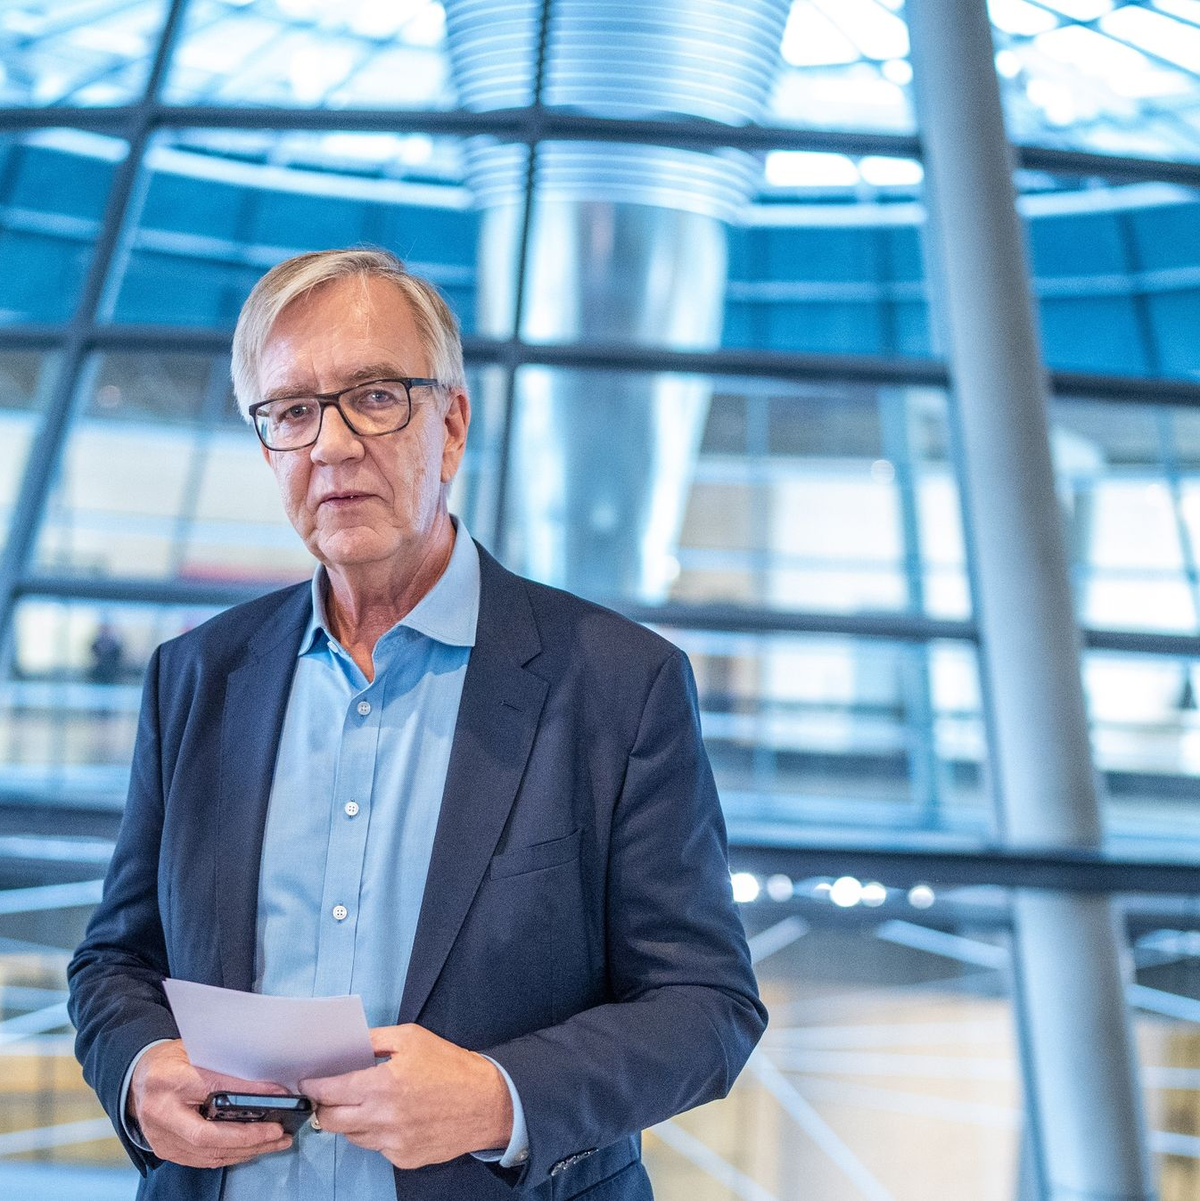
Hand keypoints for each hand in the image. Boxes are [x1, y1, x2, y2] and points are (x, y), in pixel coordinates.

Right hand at [128, 1039, 293, 1168]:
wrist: (137, 1078)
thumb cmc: (168, 1061)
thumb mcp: (195, 1052)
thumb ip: (223, 1066)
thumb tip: (264, 1080)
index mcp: (169, 1080)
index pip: (215, 1089)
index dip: (248, 1094)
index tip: (277, 1094)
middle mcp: (162, 1114)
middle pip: (210, 1136)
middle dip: (250, 1137)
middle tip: (278, 1132)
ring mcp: (161, 1137)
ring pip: (209, 1154)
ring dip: (246, 1150)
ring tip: (274, 1142)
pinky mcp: (165, 1150)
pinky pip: (202, 1159)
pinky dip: (230, 1155)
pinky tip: (250, 1149)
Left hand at [300, 1025, 512, 1169]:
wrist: (487, 1102)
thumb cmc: (450, 1065)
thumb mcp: (412, 1038)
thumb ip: (375, 1040)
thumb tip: (345, 1044)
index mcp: (382, 1085)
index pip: (329, 1092)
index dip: (313, 1086)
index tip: (308, 1081)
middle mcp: (382, 1119)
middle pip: (331, 1121)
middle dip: (325, 1106)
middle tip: (332, 1093)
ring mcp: (392, 1144)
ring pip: (351, 1136)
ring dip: (350, 1119)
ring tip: (366, 1102)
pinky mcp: (403, 1159)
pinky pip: (375, 1147)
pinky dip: (375, 1132)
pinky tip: (391, 1117)